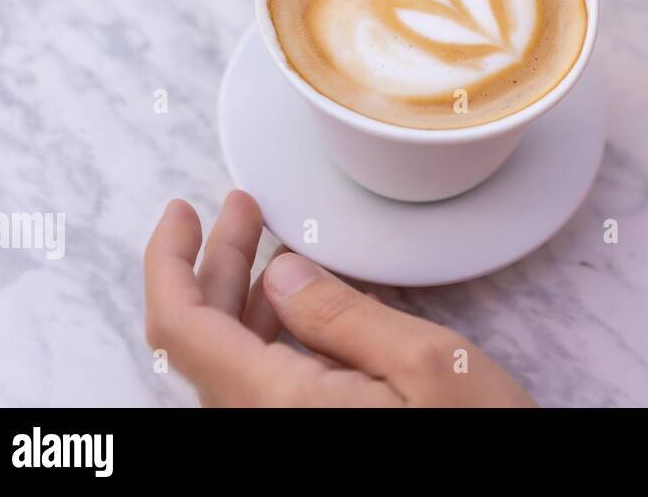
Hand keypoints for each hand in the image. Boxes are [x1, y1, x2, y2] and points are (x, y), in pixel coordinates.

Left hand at [144, 191, 534, 406]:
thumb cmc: (478, 439)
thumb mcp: (425, 364)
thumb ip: (342, 316)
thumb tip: (279, 271)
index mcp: (276, 404)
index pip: (181, 328)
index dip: (169, 261)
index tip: (184, 210)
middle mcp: (259, 426)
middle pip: (200, 340)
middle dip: (213, 262)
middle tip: (242, 207)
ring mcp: (276, 435)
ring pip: (226, 361)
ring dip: (237, 294)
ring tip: (267, 243)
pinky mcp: (299, 438)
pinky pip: (256, 383)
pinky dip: (263, 331)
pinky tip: (293, 304)